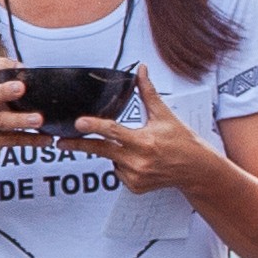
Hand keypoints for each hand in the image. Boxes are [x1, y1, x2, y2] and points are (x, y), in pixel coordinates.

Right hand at [0, 57, 40, 187]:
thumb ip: (1, 91)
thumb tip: (32, 80)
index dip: (4, 64)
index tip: (22, 68)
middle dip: (5, 90)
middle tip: (21, 88)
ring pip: (0, 120)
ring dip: (21, 119)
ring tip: (38, 119)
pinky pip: (11, 140)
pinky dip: (30, 140)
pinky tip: (45, 140)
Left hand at [62, 64, 222, 194]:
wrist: (195, 169)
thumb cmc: (181, 141)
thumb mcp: (164, 115)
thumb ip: (147, 92)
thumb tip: (141, 70)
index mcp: (145, 141)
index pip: (114, 131)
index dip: (94, 125)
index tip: (79, 123)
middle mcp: (138, 161)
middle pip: (101, 150)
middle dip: (79, 145)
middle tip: (62, 142)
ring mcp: (136, 176)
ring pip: (111, 161)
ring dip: (114, 152)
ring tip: (135, 147)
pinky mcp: (135, 186)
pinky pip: (118, 172)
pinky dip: (123, 164)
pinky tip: (138, 160)